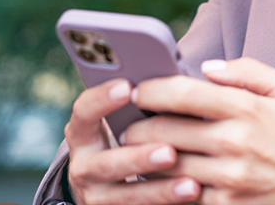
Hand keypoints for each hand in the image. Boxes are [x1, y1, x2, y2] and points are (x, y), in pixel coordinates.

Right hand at [63, 78, 202, 204]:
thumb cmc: (127, 140)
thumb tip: (176, 83)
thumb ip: (138, 108)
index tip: (127, 87)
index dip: (101, 99)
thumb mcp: (121, 125)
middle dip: (139, 157)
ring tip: (190, 184)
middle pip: (107, 163)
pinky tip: (192, 196)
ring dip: (160, 190)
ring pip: (127, 196)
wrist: (107, 188)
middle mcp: (83, 166)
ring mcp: (97, 196)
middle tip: (169, 151)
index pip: (83, 112)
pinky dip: (167, 204)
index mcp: (82, 134)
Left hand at [121, 58, 274, 204]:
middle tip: (128, 124)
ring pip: (167, 164)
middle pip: (165, 130)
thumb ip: (249, 71)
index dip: (151, 89)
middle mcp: (235, 143)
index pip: (184, 93)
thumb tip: (207, 68)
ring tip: (136, 149)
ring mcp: (229, 178)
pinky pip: (181, 193)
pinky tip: (158, 175)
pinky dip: (164, 183)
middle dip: (138, 126)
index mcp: (247, 109)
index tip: (137, 89)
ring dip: (144, 157)